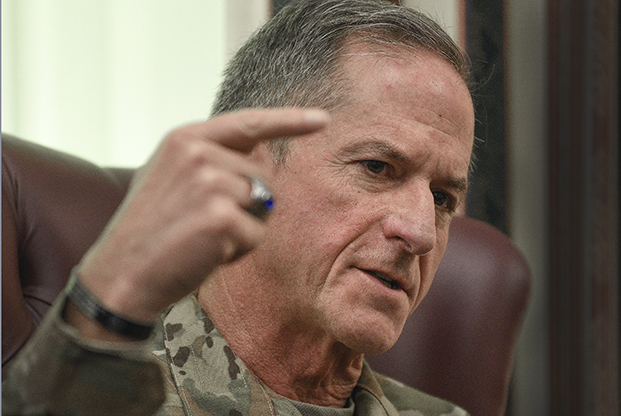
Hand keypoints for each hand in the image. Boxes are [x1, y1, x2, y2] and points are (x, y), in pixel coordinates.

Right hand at [71, 108, 328, 331]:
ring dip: (242, 230)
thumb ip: (209, 159)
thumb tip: (257, 156)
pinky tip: (204, 253)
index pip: (249, 123)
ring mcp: (211, 183)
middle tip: (200, 224)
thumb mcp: (170, 177)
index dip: (289, 121)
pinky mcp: (222, 217)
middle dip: (245, 206)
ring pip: (263, 207)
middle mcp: (199, 153)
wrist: (120, 274)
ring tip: (200, 238)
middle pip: (261, 178)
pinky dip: (238, 251)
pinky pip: (256, 235)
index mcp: (185, 138)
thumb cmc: (150, 230)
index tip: (322, 119)